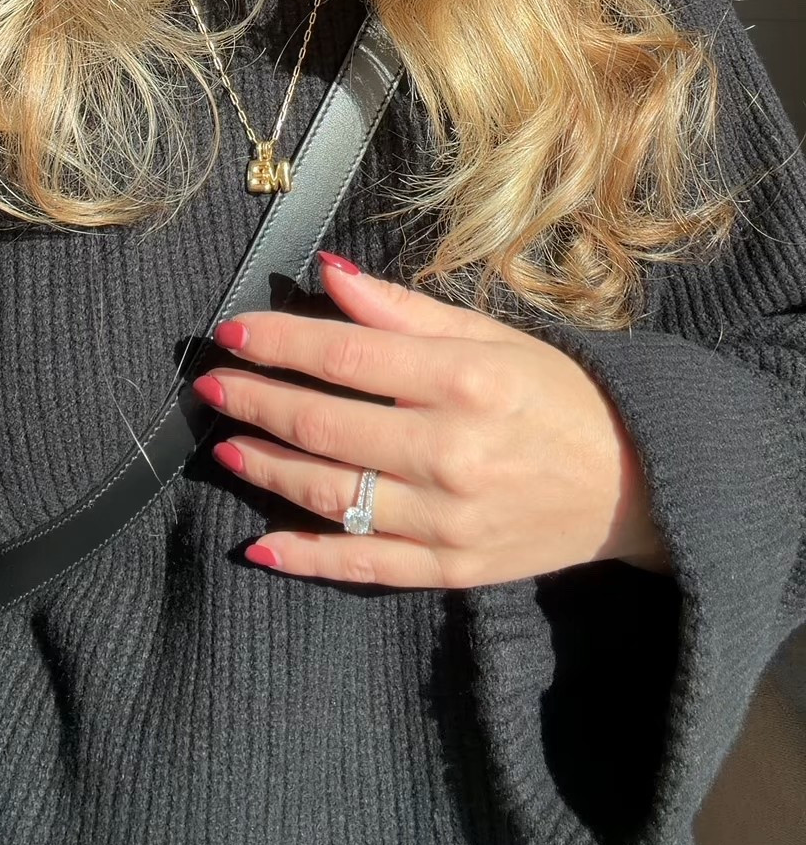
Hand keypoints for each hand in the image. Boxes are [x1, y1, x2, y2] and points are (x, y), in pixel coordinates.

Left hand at [191, 253, 672, 586]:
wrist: (634, 483)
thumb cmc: (558, 395)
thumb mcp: (492, 336)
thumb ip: (404, 310)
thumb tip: (329, 275)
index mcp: (464, 381)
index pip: (345, 358)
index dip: (278, 343)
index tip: (230, 332)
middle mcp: (451, 452)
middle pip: (325, 426)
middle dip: (255, 401)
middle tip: (209, 386)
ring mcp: (447, 519)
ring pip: (331, 494)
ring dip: (267, 470)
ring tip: (227, 448)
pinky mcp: (451, 569)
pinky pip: (363, 565)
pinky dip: (306, 557)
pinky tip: (261, 546)